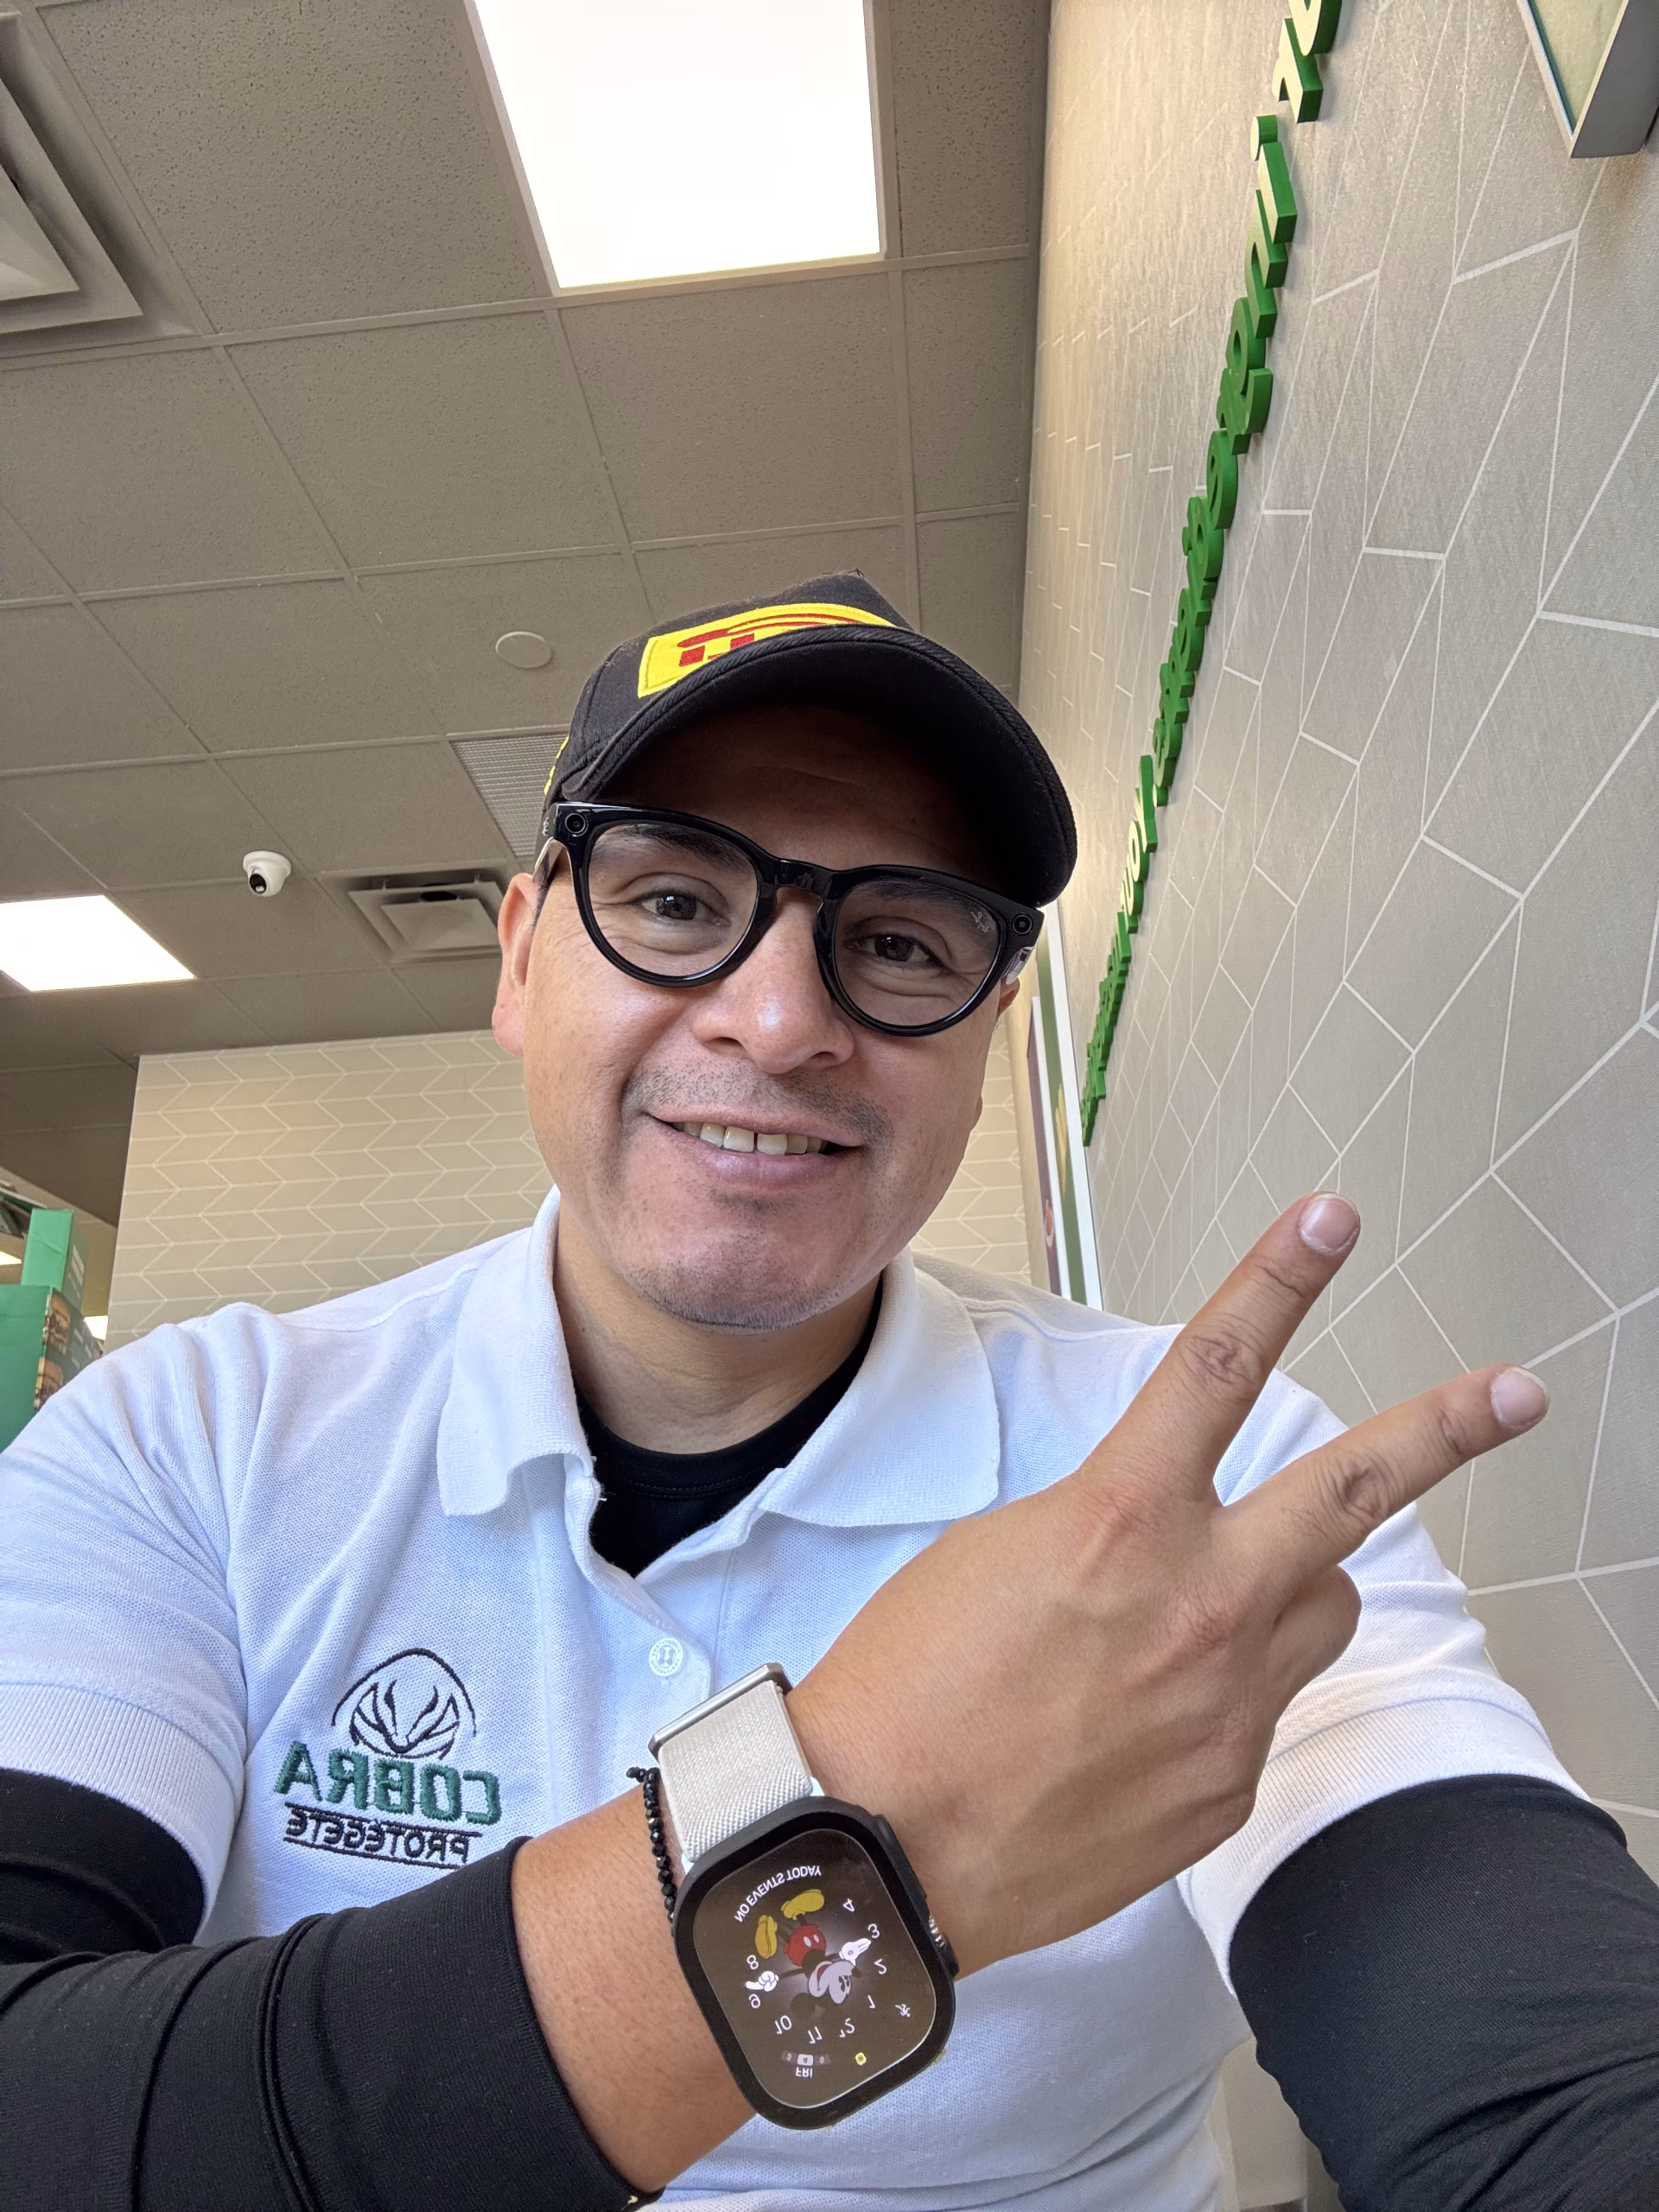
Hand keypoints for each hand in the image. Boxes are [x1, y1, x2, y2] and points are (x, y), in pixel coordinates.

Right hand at [788, 1192, 1548, 1975]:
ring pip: (1322, 1604)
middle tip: (1516, 1394)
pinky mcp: (1230, 1788)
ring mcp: (1229, 1705)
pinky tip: (1132, 1727)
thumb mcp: (996, 1550)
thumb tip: (1165, 1537)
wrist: (880, 1847)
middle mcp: (1199, 1604)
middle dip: (1445, 1429)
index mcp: (1121, 1520)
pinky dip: (1221, 1697)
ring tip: (1205, 1611)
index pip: (1220, 1365)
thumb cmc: (908, 1687)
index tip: (1330, 1220)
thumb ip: (1108, 1522)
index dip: (1282, 1277)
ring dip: (1292, 1585)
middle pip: (1353, 1492)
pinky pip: (1262, 1708)